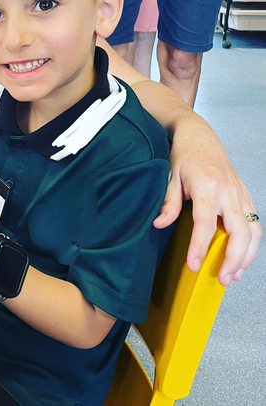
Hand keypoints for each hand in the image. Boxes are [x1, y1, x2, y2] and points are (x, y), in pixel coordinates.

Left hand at [153, 120, 261, 285]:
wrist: (199, 136)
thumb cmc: (184, 155)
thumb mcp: (170, 177)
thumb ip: (168, 202)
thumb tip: (159, 224)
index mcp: (207, 186)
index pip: (206, 223)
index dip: (200, 246)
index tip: (193, 264)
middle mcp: (228, 191)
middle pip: (238, 231)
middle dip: (232, 258)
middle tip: (221, 278)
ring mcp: (240, 194)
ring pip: (253, 230)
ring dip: (246, 256)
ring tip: (233, 275)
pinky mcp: (245, 196)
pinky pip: (254, 224)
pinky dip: (251, 244)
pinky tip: (241, 258)